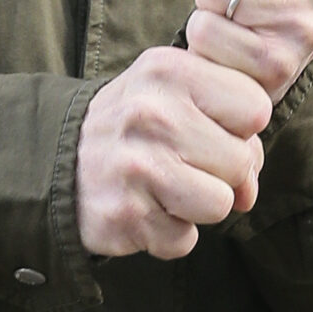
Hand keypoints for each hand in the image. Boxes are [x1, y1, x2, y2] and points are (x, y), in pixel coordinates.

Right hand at [76, 47, 271, 259]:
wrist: (56, 162)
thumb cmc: (136, 128)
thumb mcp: (177, 96)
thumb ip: (231, 129)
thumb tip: (248, 193)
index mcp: (170, 71)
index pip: (256, 107)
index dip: (241, 128)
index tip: (208, 129)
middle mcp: (152, 113)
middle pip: (242, 161)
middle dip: (222, 172)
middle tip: (180, 162)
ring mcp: (137, 165)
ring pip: (220, 204)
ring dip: (198, 206)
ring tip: (165, 187)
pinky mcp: (125, 214)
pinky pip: (184, 240)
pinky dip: (169, 234)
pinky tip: (144, 209)